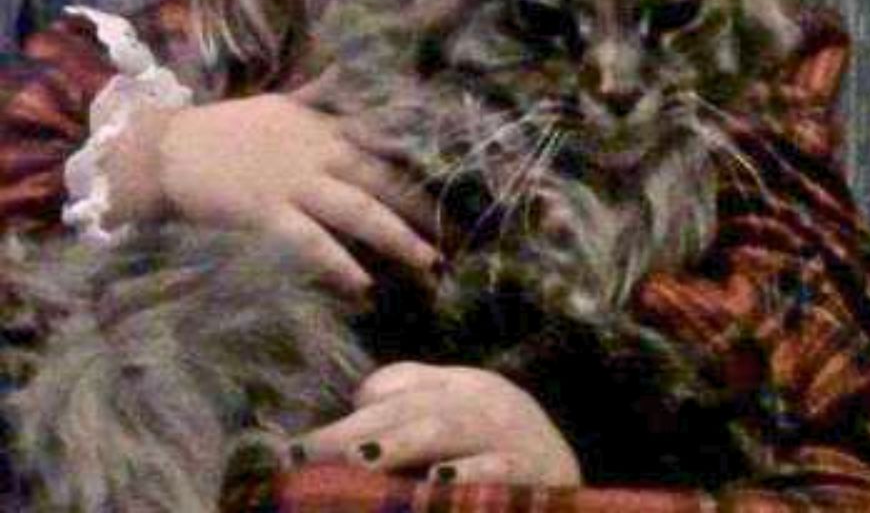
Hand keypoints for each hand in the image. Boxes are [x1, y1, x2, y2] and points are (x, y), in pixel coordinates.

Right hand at [105, 93, 440, 295]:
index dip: (418, 165)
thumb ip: (320, 94)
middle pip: (381, 180)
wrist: (168, 149)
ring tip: (427, 263)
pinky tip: (363, 286)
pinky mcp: (266, 212)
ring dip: (396, 238)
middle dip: (419, 208)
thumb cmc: (228, 129)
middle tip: (452, 235)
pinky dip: (338, 264)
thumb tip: (347, 69)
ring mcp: (294, 183)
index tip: (450, 184)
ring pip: (357, 211)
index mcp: (323, 125)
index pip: (382, 143)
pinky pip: (310, 242)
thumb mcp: (281, 101)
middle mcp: (318, 151)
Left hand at [294, 362, 580, 485]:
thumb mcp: (460, 415)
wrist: (571, 478)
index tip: (296, 450)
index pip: (400, 390)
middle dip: (359, 432)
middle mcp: (483, 402)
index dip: (350, 415)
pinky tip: (437, 484)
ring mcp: (509, 434)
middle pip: (412, 409)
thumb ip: (414, 398)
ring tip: (357, 461)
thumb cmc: (501, 449)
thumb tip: (360, 397)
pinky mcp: (536, 473)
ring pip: (448, 430)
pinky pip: (500, 470)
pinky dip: (469, 475)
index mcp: (461, 387)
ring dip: (401, 444)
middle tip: (307, 456)